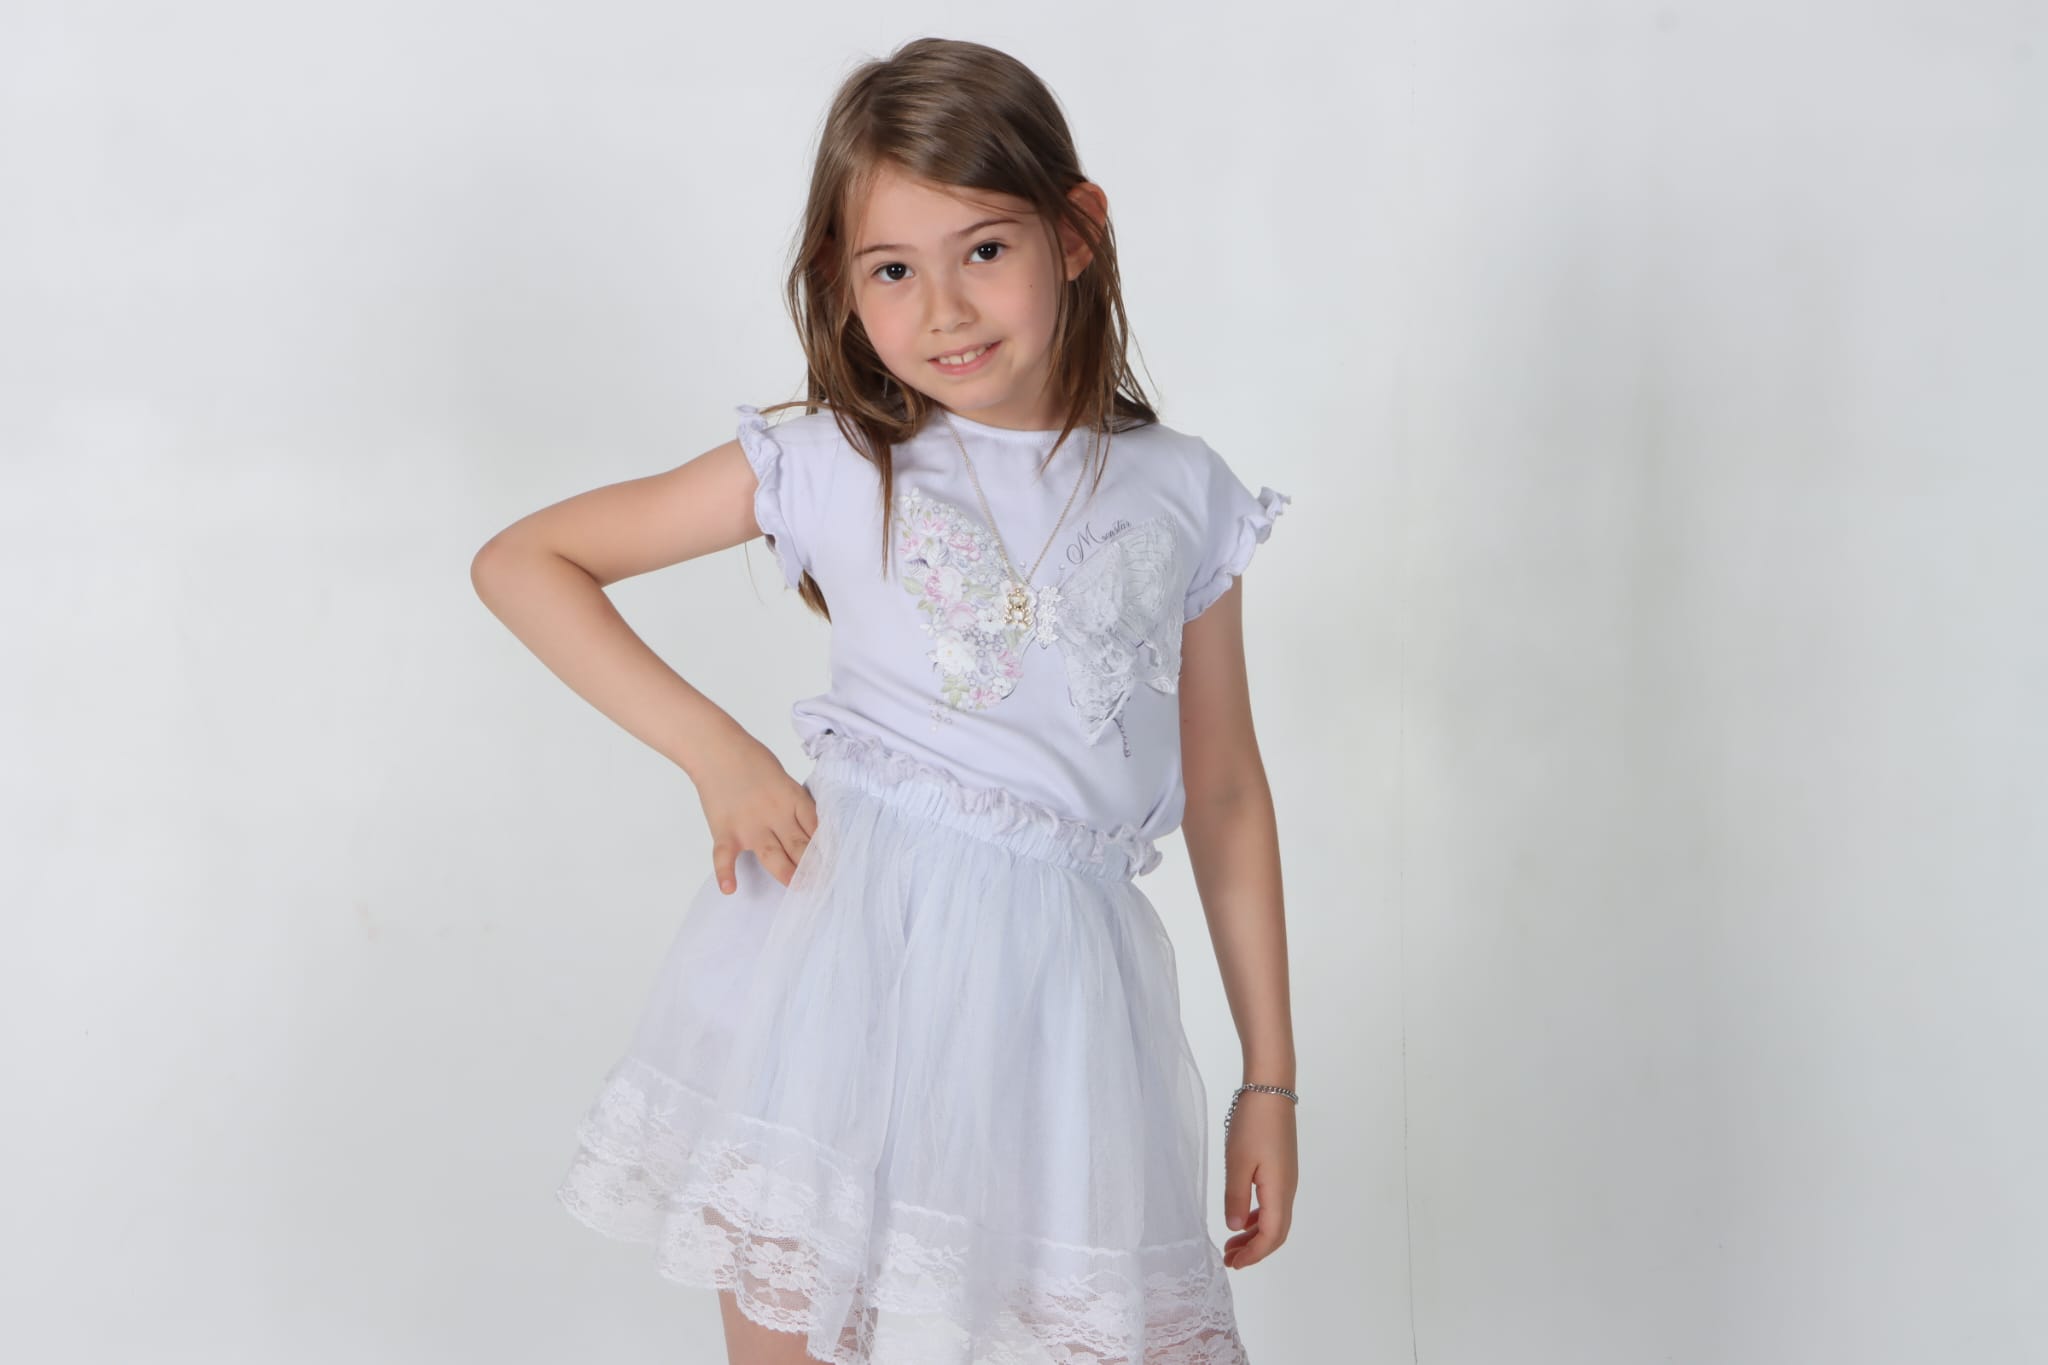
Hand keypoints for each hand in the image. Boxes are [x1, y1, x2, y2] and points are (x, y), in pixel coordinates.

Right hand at [689, 732, 818, 893]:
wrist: (716, 749)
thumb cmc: (751, 760)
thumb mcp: (784, 779)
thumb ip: (794, 806)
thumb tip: (808, 831)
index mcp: (793, 798)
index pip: (818, 829)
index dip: (829, 850)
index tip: (837, 866)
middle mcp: (775, 814)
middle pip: (800, 846)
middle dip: (814, 868)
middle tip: (825, 884)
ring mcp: (749, 825)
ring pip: (774, 856)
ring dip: (788, 874)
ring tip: (800, 888)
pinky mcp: (725, 831)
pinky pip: (724, 857)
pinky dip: (725, 873)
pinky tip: (730, 889)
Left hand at [1221, 1088, 1296, 1269]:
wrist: (1271, 1088)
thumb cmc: (1252, 1124)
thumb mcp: (1237, 1161)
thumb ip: (1236, 1197)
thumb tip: (1235, 1228)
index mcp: (1279, 1191)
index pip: (1272, 1236)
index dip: (1254, 1254)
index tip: (1232, 1264)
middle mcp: (1288, 1189)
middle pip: (1277, 1232)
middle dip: (1255, 1250)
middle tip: (1229, 1259)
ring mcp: (1286, 1178)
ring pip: (1275, 1218)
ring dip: (1255, 1234)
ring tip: (1231, 1243)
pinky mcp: (1281, 1168)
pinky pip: (1272, 1203)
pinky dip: (1258, 1217)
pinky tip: (1242, 1217)